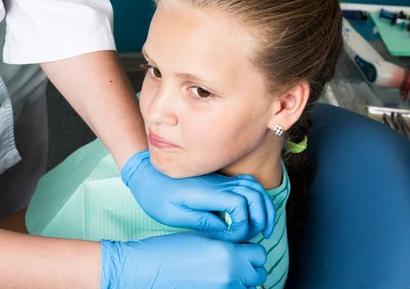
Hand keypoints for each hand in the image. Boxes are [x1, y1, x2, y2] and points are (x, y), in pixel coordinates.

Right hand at [101, 231, 267, 288]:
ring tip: (224, 269)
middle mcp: (231, 274)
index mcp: (228, 252)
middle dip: (251, 265)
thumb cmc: (172, 248)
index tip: (242, 247)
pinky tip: (216, 278)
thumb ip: (228, 240)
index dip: (252, 249)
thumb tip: (244, 243)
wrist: (149, 268)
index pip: (260, 253)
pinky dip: (231, 285)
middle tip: (235, 259)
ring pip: (250, 285)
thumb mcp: (203, 236)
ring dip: (243, 278)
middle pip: (259, 272)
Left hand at [122, 150, 275, 242]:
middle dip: (263, 216)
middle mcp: (218, 183)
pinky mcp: (219, 181)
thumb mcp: (172, 213)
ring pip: (254, 187)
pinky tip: (252, 211)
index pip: (239, 204)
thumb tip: (225, 228)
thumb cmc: (155, 194)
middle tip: (261, 234)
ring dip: (264, 206)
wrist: (146, 172)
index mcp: (206, 191)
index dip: (243, 223)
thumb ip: (201, 220)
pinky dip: (256, 197)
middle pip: (254, 194)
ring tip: (262, 226)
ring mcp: (220, 180)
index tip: (234, 237)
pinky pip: (246, 184)